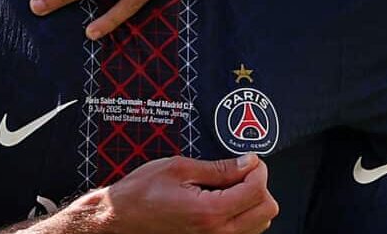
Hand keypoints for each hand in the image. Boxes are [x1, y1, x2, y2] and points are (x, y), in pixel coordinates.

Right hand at [89, 155, 276, 233]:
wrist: (120, 220)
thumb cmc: (141, 194)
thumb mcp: (178, 168)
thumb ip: (219, 168)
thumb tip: (248, 162)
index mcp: (210, 212)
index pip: (257, 190)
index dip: (257, 168)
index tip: (248, 159)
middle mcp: (217, 233)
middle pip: (266, 210)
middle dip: (259, 185)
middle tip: (240, 171)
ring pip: (259, 223)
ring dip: (253, 202)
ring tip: (230, 187)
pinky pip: (243, 233)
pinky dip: (243, 215)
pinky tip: (224, 201)